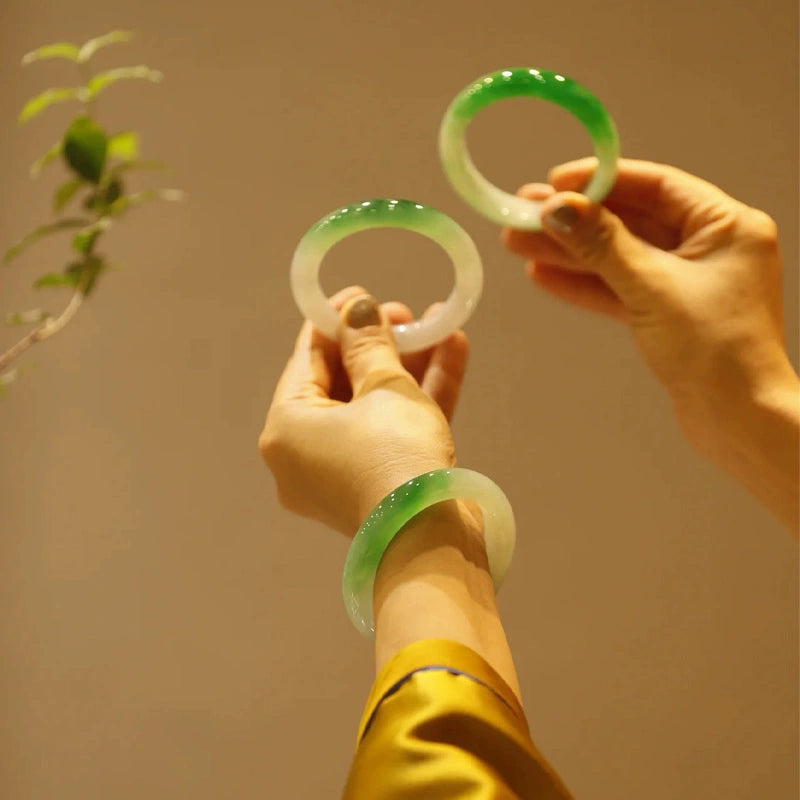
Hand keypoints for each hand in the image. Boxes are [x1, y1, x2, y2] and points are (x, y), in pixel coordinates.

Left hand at [259, 286, 469, 534]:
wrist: (433, 543)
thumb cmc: (395, 458)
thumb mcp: (384, 389)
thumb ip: (369, 344)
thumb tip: (357, 308)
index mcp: (286, 428)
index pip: (306, 359)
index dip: (335, 321)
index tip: (362, 293)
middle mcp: (304, 454)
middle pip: (341, 382)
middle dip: (378, 344)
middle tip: (405, 314)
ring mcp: (341, 473)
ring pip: (373, 406)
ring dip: (406, 366)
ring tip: (436, 324)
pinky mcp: (377, 485)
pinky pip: (392, 431)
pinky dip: (418, 398)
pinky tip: (452, 352)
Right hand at [503, 157, 797, 453]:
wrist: (737, 422)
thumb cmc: (717, 352)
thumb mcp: (651, 288)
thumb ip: (602, 245)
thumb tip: (558, 208)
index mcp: (725, 225)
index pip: (655, 186)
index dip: (602, 181)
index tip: (555, 182)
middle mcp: (709, 247)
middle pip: (629, 221)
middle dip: (575, 220)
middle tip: (524, 213)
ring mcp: (686, 282)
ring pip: (618, 257)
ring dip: (570, 252)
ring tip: (519, 243)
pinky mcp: (667, 313)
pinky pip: (620, 288)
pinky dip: (585, 283)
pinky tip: (544, 274)